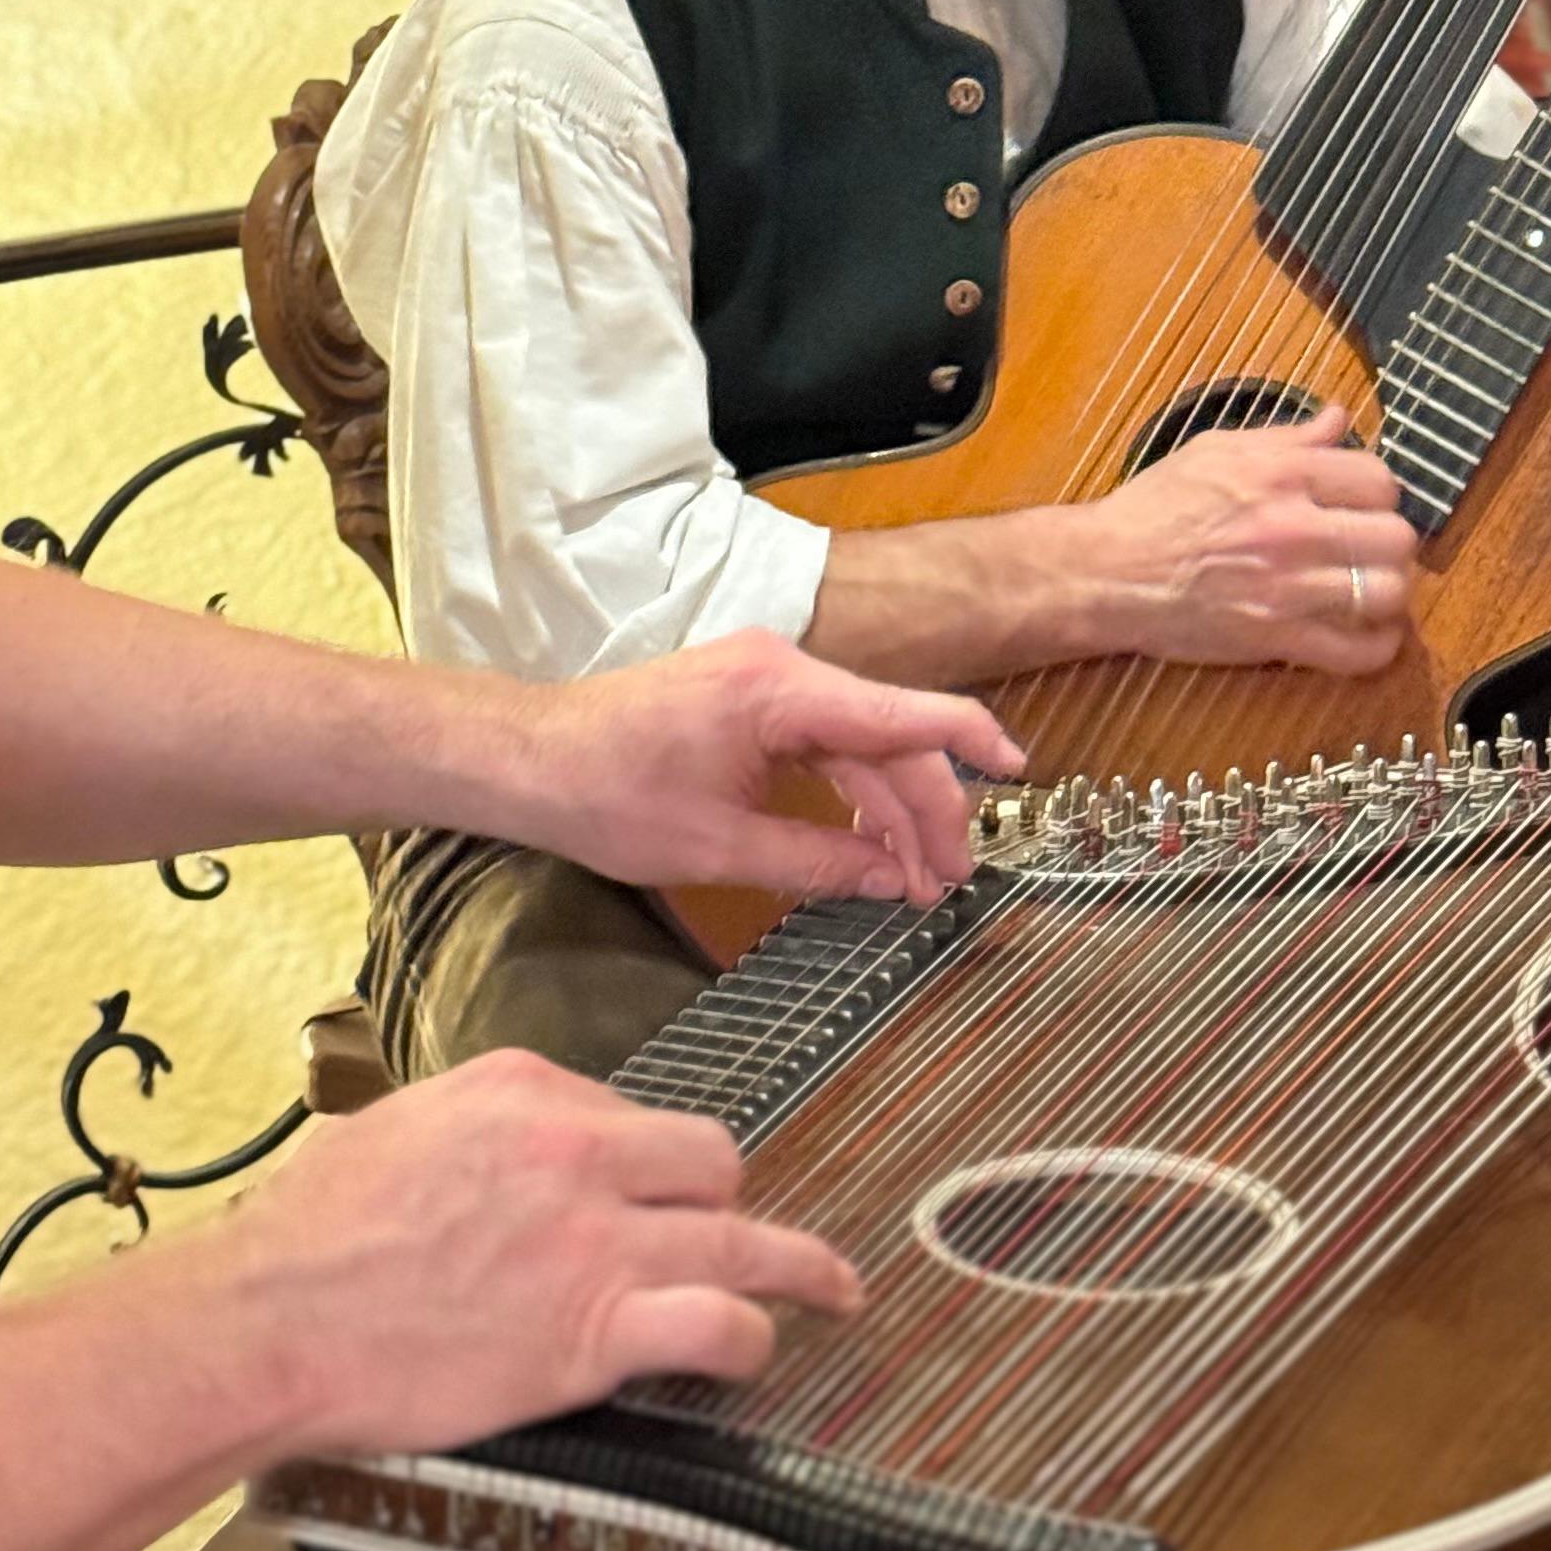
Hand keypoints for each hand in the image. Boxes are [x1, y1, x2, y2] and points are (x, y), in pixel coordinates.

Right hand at [236, 1050, 858, 1455]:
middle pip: (707, 1159)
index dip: (642, 1163)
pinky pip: (716, 1323)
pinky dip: (749, 1336)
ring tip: (837, 1283)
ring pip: (740, 1236)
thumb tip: (511, 1146)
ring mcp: (593, 1241)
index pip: (629, 1113)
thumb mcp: (400, 1126)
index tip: (646, 1194)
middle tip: (732, 1235)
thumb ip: (476, 1125)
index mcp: (524, 1089)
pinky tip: (755, 1348)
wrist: (272, 1318)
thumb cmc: (313, 1232)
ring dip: (798, 1264)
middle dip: (720, 1200)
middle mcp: (576, 1149)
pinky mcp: (594, 1331)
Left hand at [496, 631, 1023, 907]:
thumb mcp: (719, 847)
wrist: (530, 759)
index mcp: (780, 690)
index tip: (1020, 772)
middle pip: (889, 736)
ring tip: (916, 881)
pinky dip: (852, 789)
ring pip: (860, 742)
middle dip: (928, 810)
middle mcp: (783, 668)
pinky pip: (824, 740)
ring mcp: (766, 678)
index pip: (904, 713)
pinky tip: (870, 844)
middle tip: (949, 882)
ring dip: (892, 807)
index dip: (971, 742)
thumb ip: (818, 860)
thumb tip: (892, 881)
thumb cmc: (605, 794)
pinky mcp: (750, 698)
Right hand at [1045, 409, 1416, 671]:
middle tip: (1372, 547)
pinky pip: (1357, 653)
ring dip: (1388, 592)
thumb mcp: (1216, 449)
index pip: (1378, 479)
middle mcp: (1291, 527)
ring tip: (1372, 588)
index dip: (1379, 493)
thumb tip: (1338, 417)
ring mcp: (1287, 587)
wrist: (1108, 570)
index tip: (1365, 504)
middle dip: (1391, 542)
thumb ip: (1286, 437)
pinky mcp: (1276, 639)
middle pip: (1396, 537)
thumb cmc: (1155, 507)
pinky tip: (1370, 634)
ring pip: (1388, 592)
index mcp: (1279, 474)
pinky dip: (1377, 648)